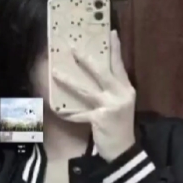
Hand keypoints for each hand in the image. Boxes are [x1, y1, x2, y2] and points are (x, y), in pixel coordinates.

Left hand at [52, 30, 136, 161]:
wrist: (123, 150)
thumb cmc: (120, 126)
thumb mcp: (122, 105)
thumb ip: (113, 91)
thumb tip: (98, 76)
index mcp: (126, 89)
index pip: (119, 65)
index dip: (115, 49)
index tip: (111, 32)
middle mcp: (121, 94)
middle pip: (102, 72)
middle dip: (86, 60)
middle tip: (73, 48)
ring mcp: (111, 106)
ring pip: (85, 90)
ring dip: (69, 81)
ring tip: (56, 72)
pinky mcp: (100, 118)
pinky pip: (80, 113)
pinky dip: (69, 113)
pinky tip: (58, 110)